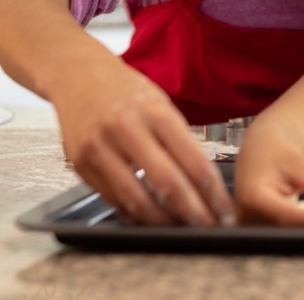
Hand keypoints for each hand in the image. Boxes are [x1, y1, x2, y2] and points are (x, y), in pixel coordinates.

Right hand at [49, 59, 233, 225]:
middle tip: (208, 227)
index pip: (193, 160)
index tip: (225, 210)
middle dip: (192, 212)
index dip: (212, 192)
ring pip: (136, 198)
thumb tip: (203, 184)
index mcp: (156, 112)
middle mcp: (127, 129)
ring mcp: (99, 147)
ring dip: (162, 221)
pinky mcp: (80, 163)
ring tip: (180, 228)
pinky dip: (134, 213)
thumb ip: (178, 139)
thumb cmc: (126, 90)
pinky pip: (112, 198)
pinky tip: (150, 219)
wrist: (78, 76)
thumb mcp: (160, 104)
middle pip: (167, 183)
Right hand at [233, 117, 303, 225]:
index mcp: (253, 198)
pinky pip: (295, 233)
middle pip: (293, 232)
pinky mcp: (268, 231)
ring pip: (296, 236)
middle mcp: (252, 219)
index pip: (288, 215)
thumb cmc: (274, 151)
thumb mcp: (298, 161)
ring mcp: (259, 229)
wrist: (260, 150)